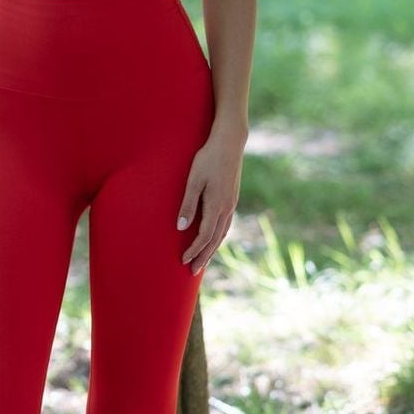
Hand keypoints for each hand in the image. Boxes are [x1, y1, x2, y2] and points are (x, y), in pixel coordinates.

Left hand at [176, 131, 243, 273]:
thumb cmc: (208, 158)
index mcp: (217, 205)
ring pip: (222, 234)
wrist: (230, 142)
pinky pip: (226, 224)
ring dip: (212, 249)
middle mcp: (227, 208)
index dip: (194, 250)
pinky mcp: (232, 198)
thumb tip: (181, 228)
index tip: (183, 260)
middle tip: (193, 271)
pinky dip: (218, 237)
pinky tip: (213, 239)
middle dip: (204, 257)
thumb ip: (188, 204)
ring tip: (203, 261)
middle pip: (215, 240)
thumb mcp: (194, 179)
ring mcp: (232, 203)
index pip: (204, 236)